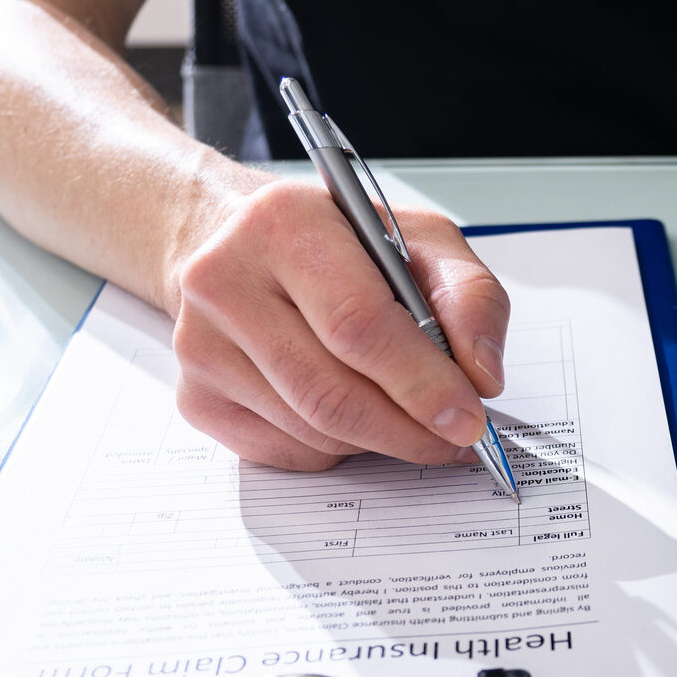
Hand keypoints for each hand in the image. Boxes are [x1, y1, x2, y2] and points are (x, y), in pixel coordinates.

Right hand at [165, 170, 508, 470]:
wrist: (235, 246)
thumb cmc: (335, 243)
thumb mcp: (418, 239)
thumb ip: (468, 296)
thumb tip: (481, 376)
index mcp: (283, 224)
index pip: (356, 324)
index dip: (420, 382)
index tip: (466, 416)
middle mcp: (224, 281)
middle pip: (330, 392)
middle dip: (407, 429)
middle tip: (454, 439)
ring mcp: (200, 345)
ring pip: (310, 430)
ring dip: (377, 442)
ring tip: (410, 422)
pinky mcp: (196, 397)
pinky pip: (285, 452)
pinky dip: (336, 449)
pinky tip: (353, 417)